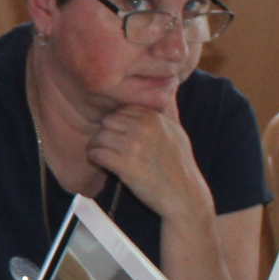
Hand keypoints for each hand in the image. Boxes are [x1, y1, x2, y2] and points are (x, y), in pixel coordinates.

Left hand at [85, 104, 210, 222]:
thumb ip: (167, 109)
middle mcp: (144, 128)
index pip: (121, 110)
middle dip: (103, 133)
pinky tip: (100, 163)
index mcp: (155, 117)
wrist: (184, 196)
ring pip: (99, 136)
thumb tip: (170, 84)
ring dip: (95, 145)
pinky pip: (97, 153)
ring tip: (99, 153)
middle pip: (107, 121)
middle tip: (104, 145)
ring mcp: (134, 146)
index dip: (116, 122)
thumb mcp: (177, 131)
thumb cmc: (179, 164)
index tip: (116, 134)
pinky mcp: (125, 165)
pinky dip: (94, 158)